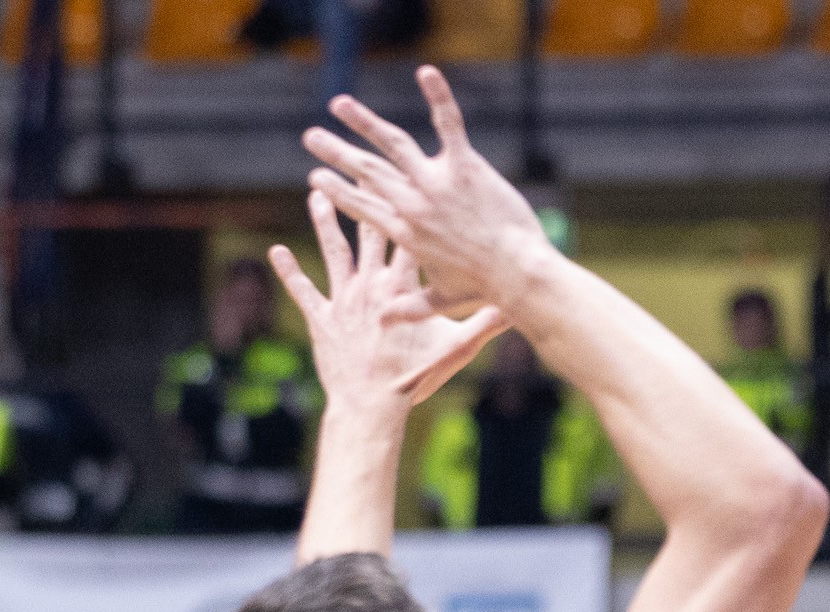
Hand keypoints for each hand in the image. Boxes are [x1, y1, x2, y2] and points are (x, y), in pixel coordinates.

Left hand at [268, 190, 505, 411]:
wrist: (371, 404)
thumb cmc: (414, 378)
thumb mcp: (457, 349)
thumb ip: (485, 324)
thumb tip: (516, 308)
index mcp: (403, 288)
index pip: (408, 238)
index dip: (408, 205)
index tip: (407, 177)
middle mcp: (371, 285)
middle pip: (369, 232)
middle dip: (364, 197)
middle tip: (356, 166)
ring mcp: (343, 300)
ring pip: (333, 251)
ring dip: (324, 221)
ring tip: (315, 193)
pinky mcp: (320, 318)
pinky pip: (302, 289)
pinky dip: (289, 271)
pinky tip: (276, 251)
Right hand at [303, 66, 550, 321]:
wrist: (519, 276)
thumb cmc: (487, 290)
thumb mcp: (444, 303)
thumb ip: (411, 308)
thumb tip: (385, 321)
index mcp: (406, 234)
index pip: (363, 209)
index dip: (338, 193)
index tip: (317, 180)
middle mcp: (413, 205)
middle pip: (367, 173)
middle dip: (336, 154)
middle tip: (311, 138)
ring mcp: (436, 184)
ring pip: (393, 144)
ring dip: (363, 121)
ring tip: (339, 104)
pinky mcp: (464, 167)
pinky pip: (448, 124)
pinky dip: (438, 97)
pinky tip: (426, 73)